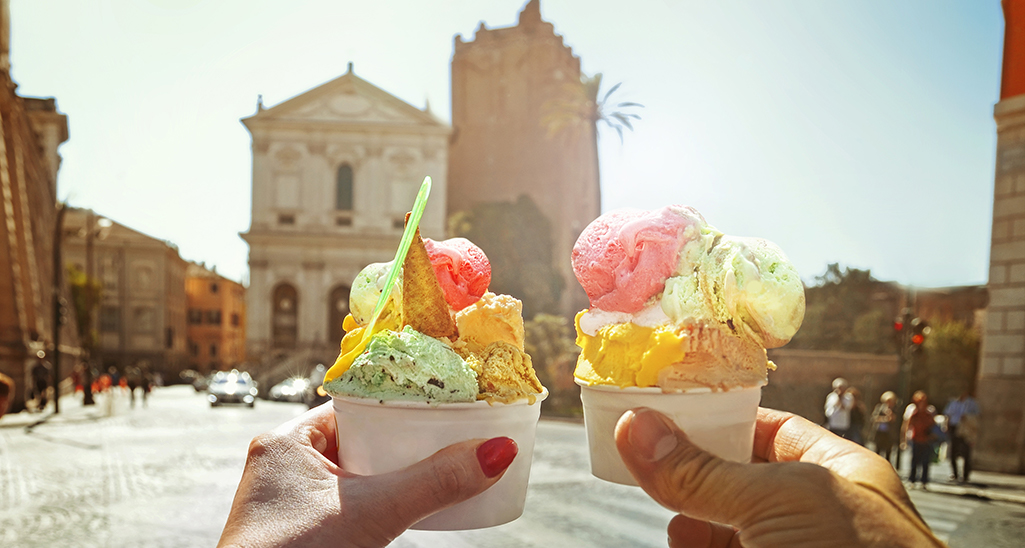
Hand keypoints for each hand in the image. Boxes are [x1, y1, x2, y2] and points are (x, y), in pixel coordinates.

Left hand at [218, 403, 517, 547]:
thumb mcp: (376, 512)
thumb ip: (436, 482)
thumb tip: (498, 452)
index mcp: (287, 440)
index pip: (354, 406)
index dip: (398, 405)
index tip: (440, 405)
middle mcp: (282, 465)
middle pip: (359, 439)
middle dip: (402, 442)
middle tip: (447, 439)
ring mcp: (287, 501)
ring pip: (354, 473)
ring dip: (391, 474)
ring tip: (434, 469)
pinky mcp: (298, 529)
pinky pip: (346, 502)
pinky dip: (377, 501)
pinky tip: (403, 507)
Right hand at [616, 407, 943, 547]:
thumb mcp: (780, 502)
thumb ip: (704, 471)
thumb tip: (636, 427)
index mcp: (840, 474)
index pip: (771, 431)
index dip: (720, 419)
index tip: (668, 413)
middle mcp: (816, 516)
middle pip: (738, 482)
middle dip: (695, 477)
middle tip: (650, 464)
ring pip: (725, 529)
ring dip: (690, 522)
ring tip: (676, 525)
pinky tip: (682, 545)